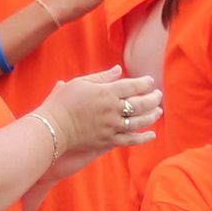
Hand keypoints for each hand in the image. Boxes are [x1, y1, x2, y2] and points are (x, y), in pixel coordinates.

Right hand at [39, 67, 162, 158]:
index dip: (144, 83)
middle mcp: (112, 109)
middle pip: (140, 103)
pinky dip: (143, 138)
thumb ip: (102, 77)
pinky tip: (152, 135)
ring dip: (152, 116)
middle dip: (153, 99)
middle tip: (159, 95)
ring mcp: (112, 126)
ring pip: (139, 122)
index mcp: (106, 92)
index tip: (150, 81)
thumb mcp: (80, 82)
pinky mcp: (108, 141)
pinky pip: (131, 140)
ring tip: (158, 111)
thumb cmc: (63, 102)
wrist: (53, 127)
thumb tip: (119, 69)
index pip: (132, 86)